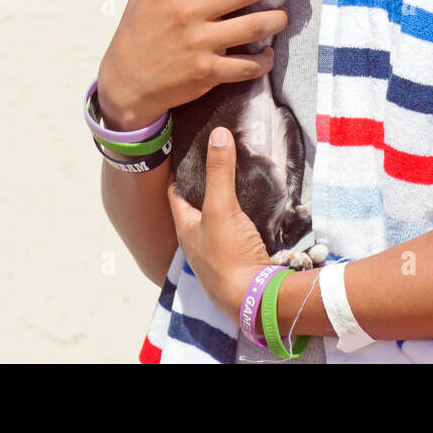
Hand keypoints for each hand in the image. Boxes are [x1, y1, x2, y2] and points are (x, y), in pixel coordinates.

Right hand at [98, 0, 291, 129]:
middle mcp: (188, 12)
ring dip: (278, 19)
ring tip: (284, 15)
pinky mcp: (207, 72)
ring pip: (255, 26)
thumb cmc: (135, 34)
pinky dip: (265, 60)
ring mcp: (199, 43)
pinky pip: (249, 65)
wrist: (124, 85)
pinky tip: (268, 53)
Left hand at [167, 127, 271, 318]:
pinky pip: (238, 230)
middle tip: (221, 156)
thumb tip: (218, 133)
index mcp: (185, 228)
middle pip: (199, 204)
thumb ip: (219, 172)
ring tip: (240, 175)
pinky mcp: (240, 259)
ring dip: (227, 201)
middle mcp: (198, 240)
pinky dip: (243, 216)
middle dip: (207, 183)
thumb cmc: (228, 256)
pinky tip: (257, 205)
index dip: (181, 169)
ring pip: (219, 218)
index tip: (191, 147)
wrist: (254, 298)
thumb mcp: (221, 208)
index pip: (176, 191)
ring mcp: (219, 252)